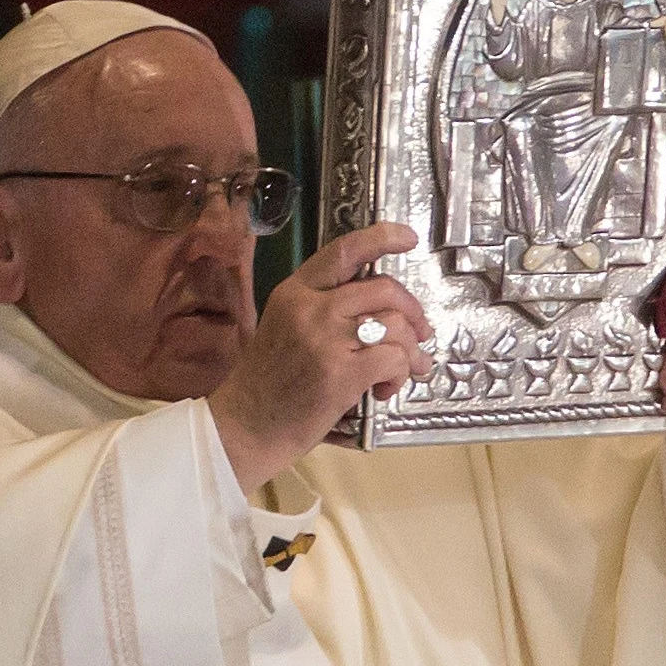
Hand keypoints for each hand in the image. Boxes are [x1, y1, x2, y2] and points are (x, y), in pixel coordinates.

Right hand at [208, 221, 431, 491]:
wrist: (245, 427)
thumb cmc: (268, 383)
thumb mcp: (285, 328)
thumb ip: (323, 309)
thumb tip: (380, 307)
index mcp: (294, 292)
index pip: (344, 251)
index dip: (383, 238)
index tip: (409, 238)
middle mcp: (310, 307)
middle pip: (384, 289)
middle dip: (413, 311)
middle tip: (420, 333)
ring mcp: (325, 339)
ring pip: (395, 325)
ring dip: (411, 351)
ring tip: (405, 371)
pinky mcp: (341, 373)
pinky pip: (394, 359)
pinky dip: (401, 374)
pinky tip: (384, 390)